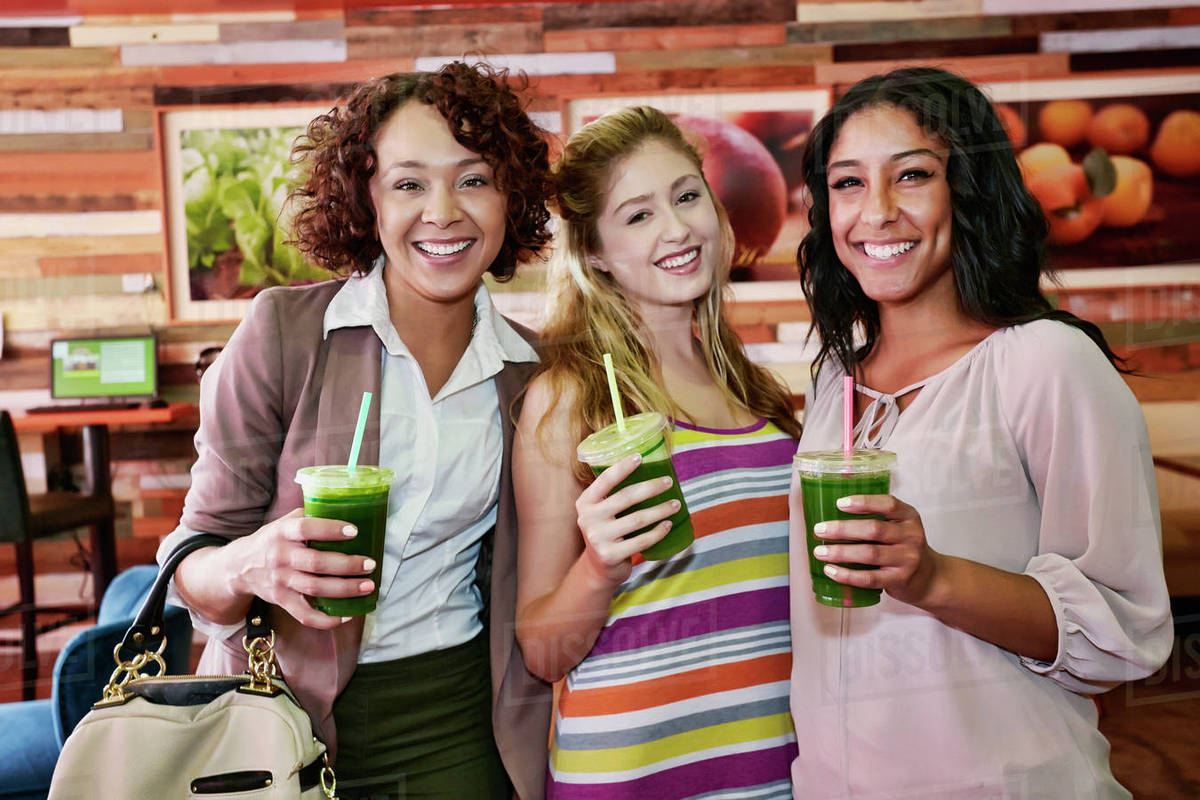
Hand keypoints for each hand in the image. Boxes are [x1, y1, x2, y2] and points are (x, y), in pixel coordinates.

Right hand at [223, 508, 375, 628]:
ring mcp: (281, 581)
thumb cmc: (273, 540)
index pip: (306, 528)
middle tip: (370, 564)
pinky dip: (326, 619)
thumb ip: (308, 516)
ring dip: (345, 589)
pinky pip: (305, 615)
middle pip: (317, 563)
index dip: (330, 529)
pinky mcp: (281, 600)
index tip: (354, 531)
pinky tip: (347, 615)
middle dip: (347, 565)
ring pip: (316, 589)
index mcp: (283, 532)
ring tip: (368, 586)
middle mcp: (280, 557)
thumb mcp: (283, 522)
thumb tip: (344, 509)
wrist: (240, 567)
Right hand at [575, 453, 677, 585]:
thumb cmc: (607, 532)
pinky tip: (668, 524)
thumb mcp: (601, 512)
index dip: (622, 467)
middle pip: (625, 497)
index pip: (605, 480)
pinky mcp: (610, 555)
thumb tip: (648, 471)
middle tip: (668, 482)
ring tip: (676, 504)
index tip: (639, 457)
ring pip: (637, 519)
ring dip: (660, 510)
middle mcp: (588, 518)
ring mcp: (598, 538)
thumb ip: (613, 496)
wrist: (598, 569)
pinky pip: (641, 541)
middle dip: (651, 488)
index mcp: (585, 502)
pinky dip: (657, 532)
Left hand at [811, 494, 945, 607]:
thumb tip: (830, 513)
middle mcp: (911, 536)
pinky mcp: (899, 580)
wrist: (930, 577)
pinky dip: (847, 575)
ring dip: (840, 552)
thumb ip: (876, 517)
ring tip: (820, 552)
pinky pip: (869, 578)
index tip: (839, 503)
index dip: (863, 502)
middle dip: (842, 529)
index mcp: (909, 517)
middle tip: (819, 530)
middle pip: (874, 529)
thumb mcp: (900, 526)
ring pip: (869, 553)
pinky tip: (831, 571)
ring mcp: (907, 559)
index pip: (888, 504)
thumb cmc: (903, 546)